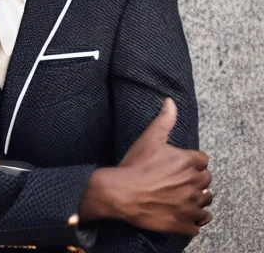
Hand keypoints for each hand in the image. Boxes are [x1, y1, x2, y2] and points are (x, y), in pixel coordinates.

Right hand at [79, 98, 212, 235]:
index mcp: (188, 162)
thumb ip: (164, 119)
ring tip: (183, 197)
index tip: (181, 164)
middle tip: (180, 180)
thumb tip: (170, 102)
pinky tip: (182, 214)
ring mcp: (189, 205)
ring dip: (197, 200)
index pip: (203, 161)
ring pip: (205, 203)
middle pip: (206, 182)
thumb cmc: (135, 165)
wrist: (120, 193)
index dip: (192, 162)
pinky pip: (197, 225)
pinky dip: (192, 220)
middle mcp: (193, 184)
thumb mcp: (149, 138)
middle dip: (196, 180)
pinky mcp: (183, 223)